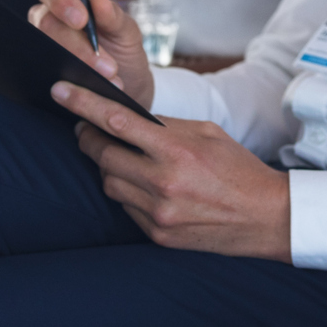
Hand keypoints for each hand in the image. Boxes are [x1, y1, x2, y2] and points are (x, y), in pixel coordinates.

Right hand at [29, 0, 154, 109]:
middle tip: (108, 67)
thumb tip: (99, 2)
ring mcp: (40, 47)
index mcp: (69, 1)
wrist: (127, 89)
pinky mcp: (40, 72)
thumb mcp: (128, 34)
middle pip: (46, 22)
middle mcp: (48, 21)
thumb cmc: (123, 53)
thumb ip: (115, 17)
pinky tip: (89, 91)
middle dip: (77, 45)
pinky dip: (68, 84)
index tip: (81, 20)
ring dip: (75, 66)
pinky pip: (41, 74)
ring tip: (109, 81)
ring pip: (42, 49)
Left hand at [57, 80, 292, 259]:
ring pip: (109, 183)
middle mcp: (163, 182)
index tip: (60, 92)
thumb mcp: (208, 134)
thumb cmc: (238, 169)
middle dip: (89, 138)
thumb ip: (165, 127)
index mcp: (177, 150)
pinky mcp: (157, 234)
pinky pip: (125, 207)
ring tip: (123, 159)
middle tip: (87, 128)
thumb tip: (127, 120)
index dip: (83, 105)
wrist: (266, 217)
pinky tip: (144, 185)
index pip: (117, 122)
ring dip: (108, 167)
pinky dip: (128, 192)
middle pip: (103, 155)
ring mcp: (158, 212)